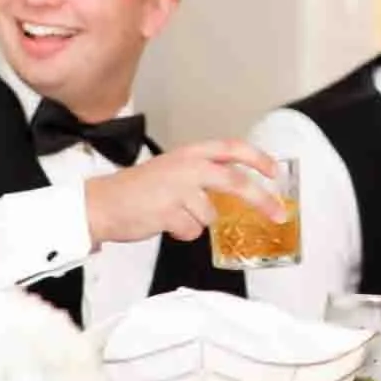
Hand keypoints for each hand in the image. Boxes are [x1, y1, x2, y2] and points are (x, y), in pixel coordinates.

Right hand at [83, 142, 282, 247]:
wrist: (102, 203)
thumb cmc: (137, 190)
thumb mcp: (172, 170)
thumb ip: (202, 176)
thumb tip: (235, 193)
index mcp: (188, 153)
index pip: (230, 148)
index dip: (256, 158)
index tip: (274, 171)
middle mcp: (185, 167)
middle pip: (235, 182)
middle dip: (261, 199)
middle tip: (278, 214)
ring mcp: (177, 189)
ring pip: (210, 215)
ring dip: (196, 222)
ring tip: (173, 215)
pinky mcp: (168, 212)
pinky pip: (192, 231)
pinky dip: (182, 233)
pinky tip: (164, 223)